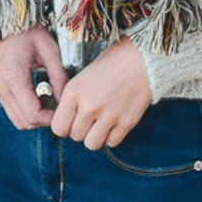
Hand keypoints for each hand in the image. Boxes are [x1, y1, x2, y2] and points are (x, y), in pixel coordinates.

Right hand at [0, 25, 67, 129]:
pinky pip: (12, 110)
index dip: (49, 118)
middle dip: (43, 120)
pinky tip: (39, 98)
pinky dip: (26, 111)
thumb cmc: (30, 33)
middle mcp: (2, 87)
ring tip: (49, 103)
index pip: (32, 114)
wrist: (8, 23)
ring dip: (35, 118)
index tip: (63, 111)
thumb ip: (58, 77)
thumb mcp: (50, 51)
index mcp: (14, 77)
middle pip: (24, 121)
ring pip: (17, 120)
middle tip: (59, 109)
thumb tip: (65, 100)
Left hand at [50, 36, 150, 150]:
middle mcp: (89, 105)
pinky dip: (112, 135)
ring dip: (95, 136)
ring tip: (102, 122)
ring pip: (92, 144)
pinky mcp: (126, 122)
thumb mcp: (85, 75)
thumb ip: (74, 98)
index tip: (71, 122)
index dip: (65, 126)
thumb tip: (68, 119)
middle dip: (82, 129)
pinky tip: (115, 121)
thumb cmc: (114, 62)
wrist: (142, 58)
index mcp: (74, 91)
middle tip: (91, 118)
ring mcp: (108, 115)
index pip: (58, 127)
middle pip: (75, 136)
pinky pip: (112, 142)